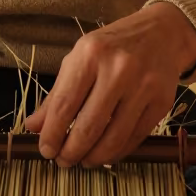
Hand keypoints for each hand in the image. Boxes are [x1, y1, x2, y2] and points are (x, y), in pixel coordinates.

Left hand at [23, 2, 195, 167]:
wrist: (161, 33)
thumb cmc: (114, 45)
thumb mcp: (81, 58)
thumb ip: (58, 92)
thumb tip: (33, 126)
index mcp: (91, 54)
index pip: (65, 103)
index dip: (52, 133)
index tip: (45, 150)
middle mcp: (118, 69)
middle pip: (89, 125)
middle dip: (71, 151)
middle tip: (63, 162)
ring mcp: (143, 86)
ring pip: (113, 137)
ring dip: (94, 157)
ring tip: (83, 161)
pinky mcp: (162, 103)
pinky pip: (135, 138)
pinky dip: (117, 152)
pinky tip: (106, 154)